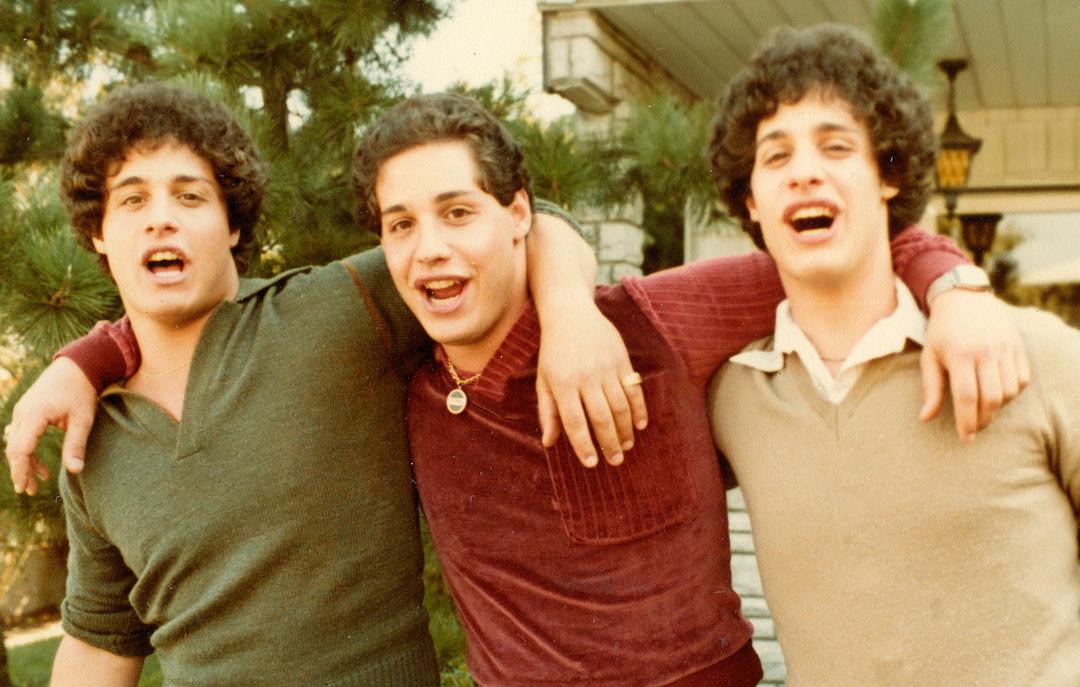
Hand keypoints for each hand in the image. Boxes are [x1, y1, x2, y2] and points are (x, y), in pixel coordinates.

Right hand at [6, 357, 97, 494]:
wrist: (77, 367)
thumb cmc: (82, 392)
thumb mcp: (83, 420)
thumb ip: (76, 445)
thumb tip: (75, 470)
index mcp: (34, 415)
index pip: (21, 449)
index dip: (21, 470)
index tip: (24, 487)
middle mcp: (23, 413)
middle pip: (15, 448)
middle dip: (21, 471)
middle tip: (29, 491)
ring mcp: (22, 411)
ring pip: (17, 443)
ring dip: (25, 463)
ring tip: (38, 482)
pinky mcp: (26, 411)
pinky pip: (21, 436)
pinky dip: (27, 451)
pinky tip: (39, 466)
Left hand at [536, 304, 647, 466]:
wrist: (571, 315)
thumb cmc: (554, 353)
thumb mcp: (543, 380)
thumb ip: (547, 412)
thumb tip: (549, 443)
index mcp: (562, 384)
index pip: (574, 421)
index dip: (583, 445)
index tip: (591, 463)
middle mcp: (585, 377)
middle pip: (601, 417)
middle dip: (610, 443)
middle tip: (615, 461)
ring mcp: (606, 368)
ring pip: (620, 406)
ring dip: (626, 430)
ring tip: (627, 446)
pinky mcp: (621, 360)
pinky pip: (633, 390)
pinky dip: (639, 409)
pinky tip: (640, 425)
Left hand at [919, 290, 1029, 440]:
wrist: (964, 298)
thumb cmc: (942, 331)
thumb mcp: (929, 356)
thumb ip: (931, 387)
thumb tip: (925, 418)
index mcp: (959, 354)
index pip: (967, 396)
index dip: (967, 421)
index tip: (965, 437)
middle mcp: (985, 351)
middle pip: (991, 397)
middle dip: (983, 419)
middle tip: (974, 429)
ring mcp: (1005, 348)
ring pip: (1009, 391)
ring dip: (998, 407)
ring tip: (983, 409)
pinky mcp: (1018, 346)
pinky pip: (1022, 379)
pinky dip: (1013, 392)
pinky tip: (998, 393)